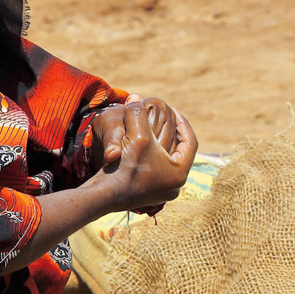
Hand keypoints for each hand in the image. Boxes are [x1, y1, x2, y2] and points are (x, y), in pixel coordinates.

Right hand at [86, 99, 196, 214]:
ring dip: (162, 146)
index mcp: (180, 173)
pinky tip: (142, 147)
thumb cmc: (124, 165)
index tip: (174, 111)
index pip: (190, 142)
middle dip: (174, 134)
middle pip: (181, 153)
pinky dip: (152, 157)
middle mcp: (175, 187)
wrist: (104, 195)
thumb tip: (136, 97)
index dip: (183, 123)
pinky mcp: (150, 196)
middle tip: (167, 120)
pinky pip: (157, 171)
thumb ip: (138, 113)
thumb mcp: (136, 134)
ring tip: (154, 132)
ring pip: (168, 162)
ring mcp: (162, 193)